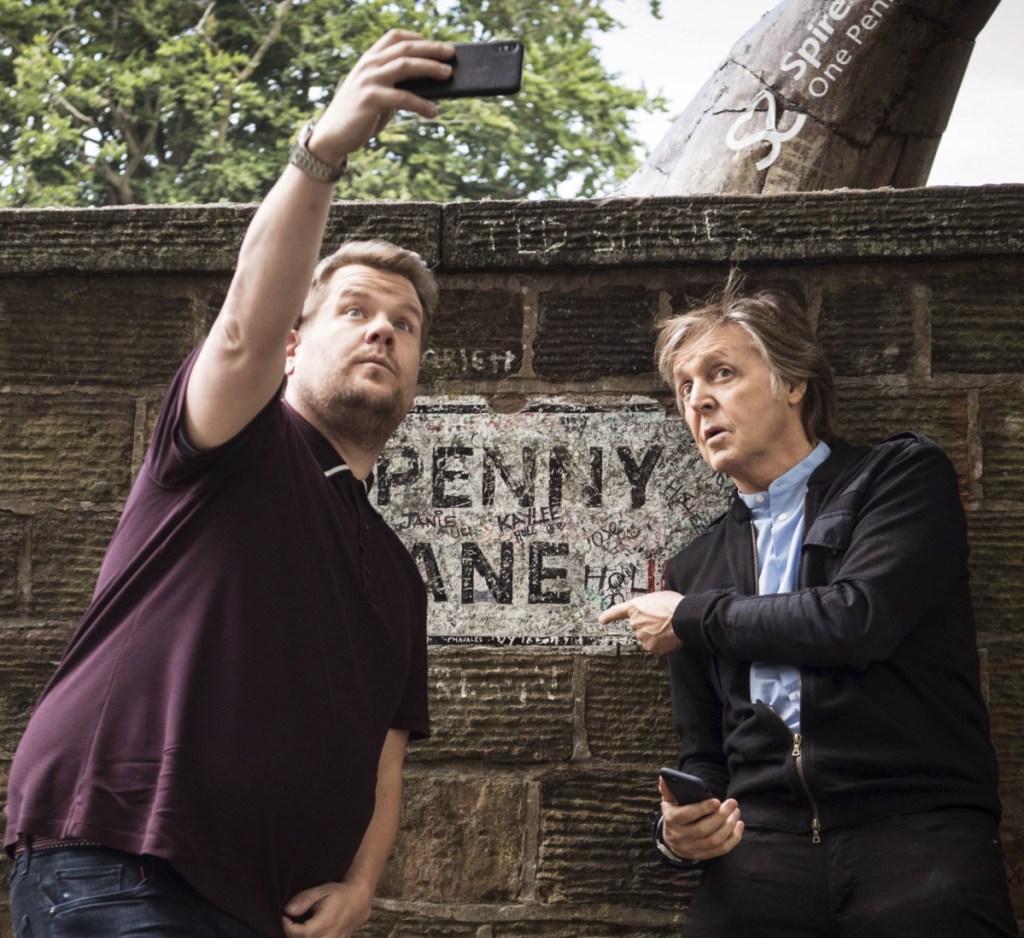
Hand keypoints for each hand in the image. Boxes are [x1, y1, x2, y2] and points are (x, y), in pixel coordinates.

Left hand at [282, 880, 371, 937]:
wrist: (357, 904)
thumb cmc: (338, 895)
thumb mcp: (321, 891)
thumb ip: (303, 900)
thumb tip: (287, 911)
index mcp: (325, 924)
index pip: (297, 934)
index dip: (286, 926)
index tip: (283, 917)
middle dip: (291, 935)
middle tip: (290, 923)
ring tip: (297, 929)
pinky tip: (307, 934)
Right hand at [306, 30, 455, 165]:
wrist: (332, 136)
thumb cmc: (358, 116)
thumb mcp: (376, 95)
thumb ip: (394, 86)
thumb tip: (425, 87)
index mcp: (368, 60)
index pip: (393, 37)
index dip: (415, 37)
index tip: (433, 42)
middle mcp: (369, 65)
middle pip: (405, 49)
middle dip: (431, 49)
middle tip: (451, 53)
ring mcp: (369, 80)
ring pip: (405, 66)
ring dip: (430, 68)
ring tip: (448, 74)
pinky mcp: (371, 98)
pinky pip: (403, 98)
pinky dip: (421, 104)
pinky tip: (433, 112)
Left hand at [598, 590, 683, 654]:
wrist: (684, 618)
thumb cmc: (674, 604)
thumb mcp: (658, 597)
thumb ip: (649, 606)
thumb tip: (651, 611)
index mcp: (635, 608)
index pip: (616, 612)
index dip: (608, 616)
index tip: (602, 620)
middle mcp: (635, 623)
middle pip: (638, 626)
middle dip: (648, 624)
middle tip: (662, 620)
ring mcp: (642, 636)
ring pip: (647, 636)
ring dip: (655, 633)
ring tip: (668, 627)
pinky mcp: (651, 647)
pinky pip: (655, 645)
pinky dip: (661, 642)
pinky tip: (669, 636)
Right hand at [659, 776, 743, 860]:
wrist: (671, 840)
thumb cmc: (674, 814)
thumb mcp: (668, 801)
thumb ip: (668, 789)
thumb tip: (664, 777)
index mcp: (672, 820)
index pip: (687, 815)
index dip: (702, 808)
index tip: (717, 801)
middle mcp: (681, 837)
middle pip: (704, 828)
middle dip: (721, 816)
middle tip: (733, 803)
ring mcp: (692, 848)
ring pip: (714, 840)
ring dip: (729, 826)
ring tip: (736, 812)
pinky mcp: (703, 855)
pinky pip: (721, 850)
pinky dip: (733, 839)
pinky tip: (739, 825)